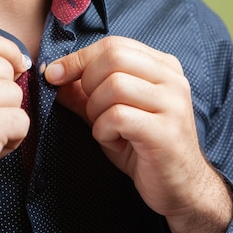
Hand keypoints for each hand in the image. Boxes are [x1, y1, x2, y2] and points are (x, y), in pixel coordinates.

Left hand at [45, 36, 232, 232]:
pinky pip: (118, 116)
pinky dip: (103, 130)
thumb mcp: (110, 115)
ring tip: (106, 129)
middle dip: (87, 83)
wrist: (180, 188)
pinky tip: (114, 141)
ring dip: (95, 110)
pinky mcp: (165, 131)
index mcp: (163, 67)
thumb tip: (52, 74)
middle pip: (113, 57)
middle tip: (90, 110)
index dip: (78, 58)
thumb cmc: (143, 148)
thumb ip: (84, 93)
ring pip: (114, 86)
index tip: (53, 75)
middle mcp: (172, 79)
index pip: (114, 44)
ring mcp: (173, 104)